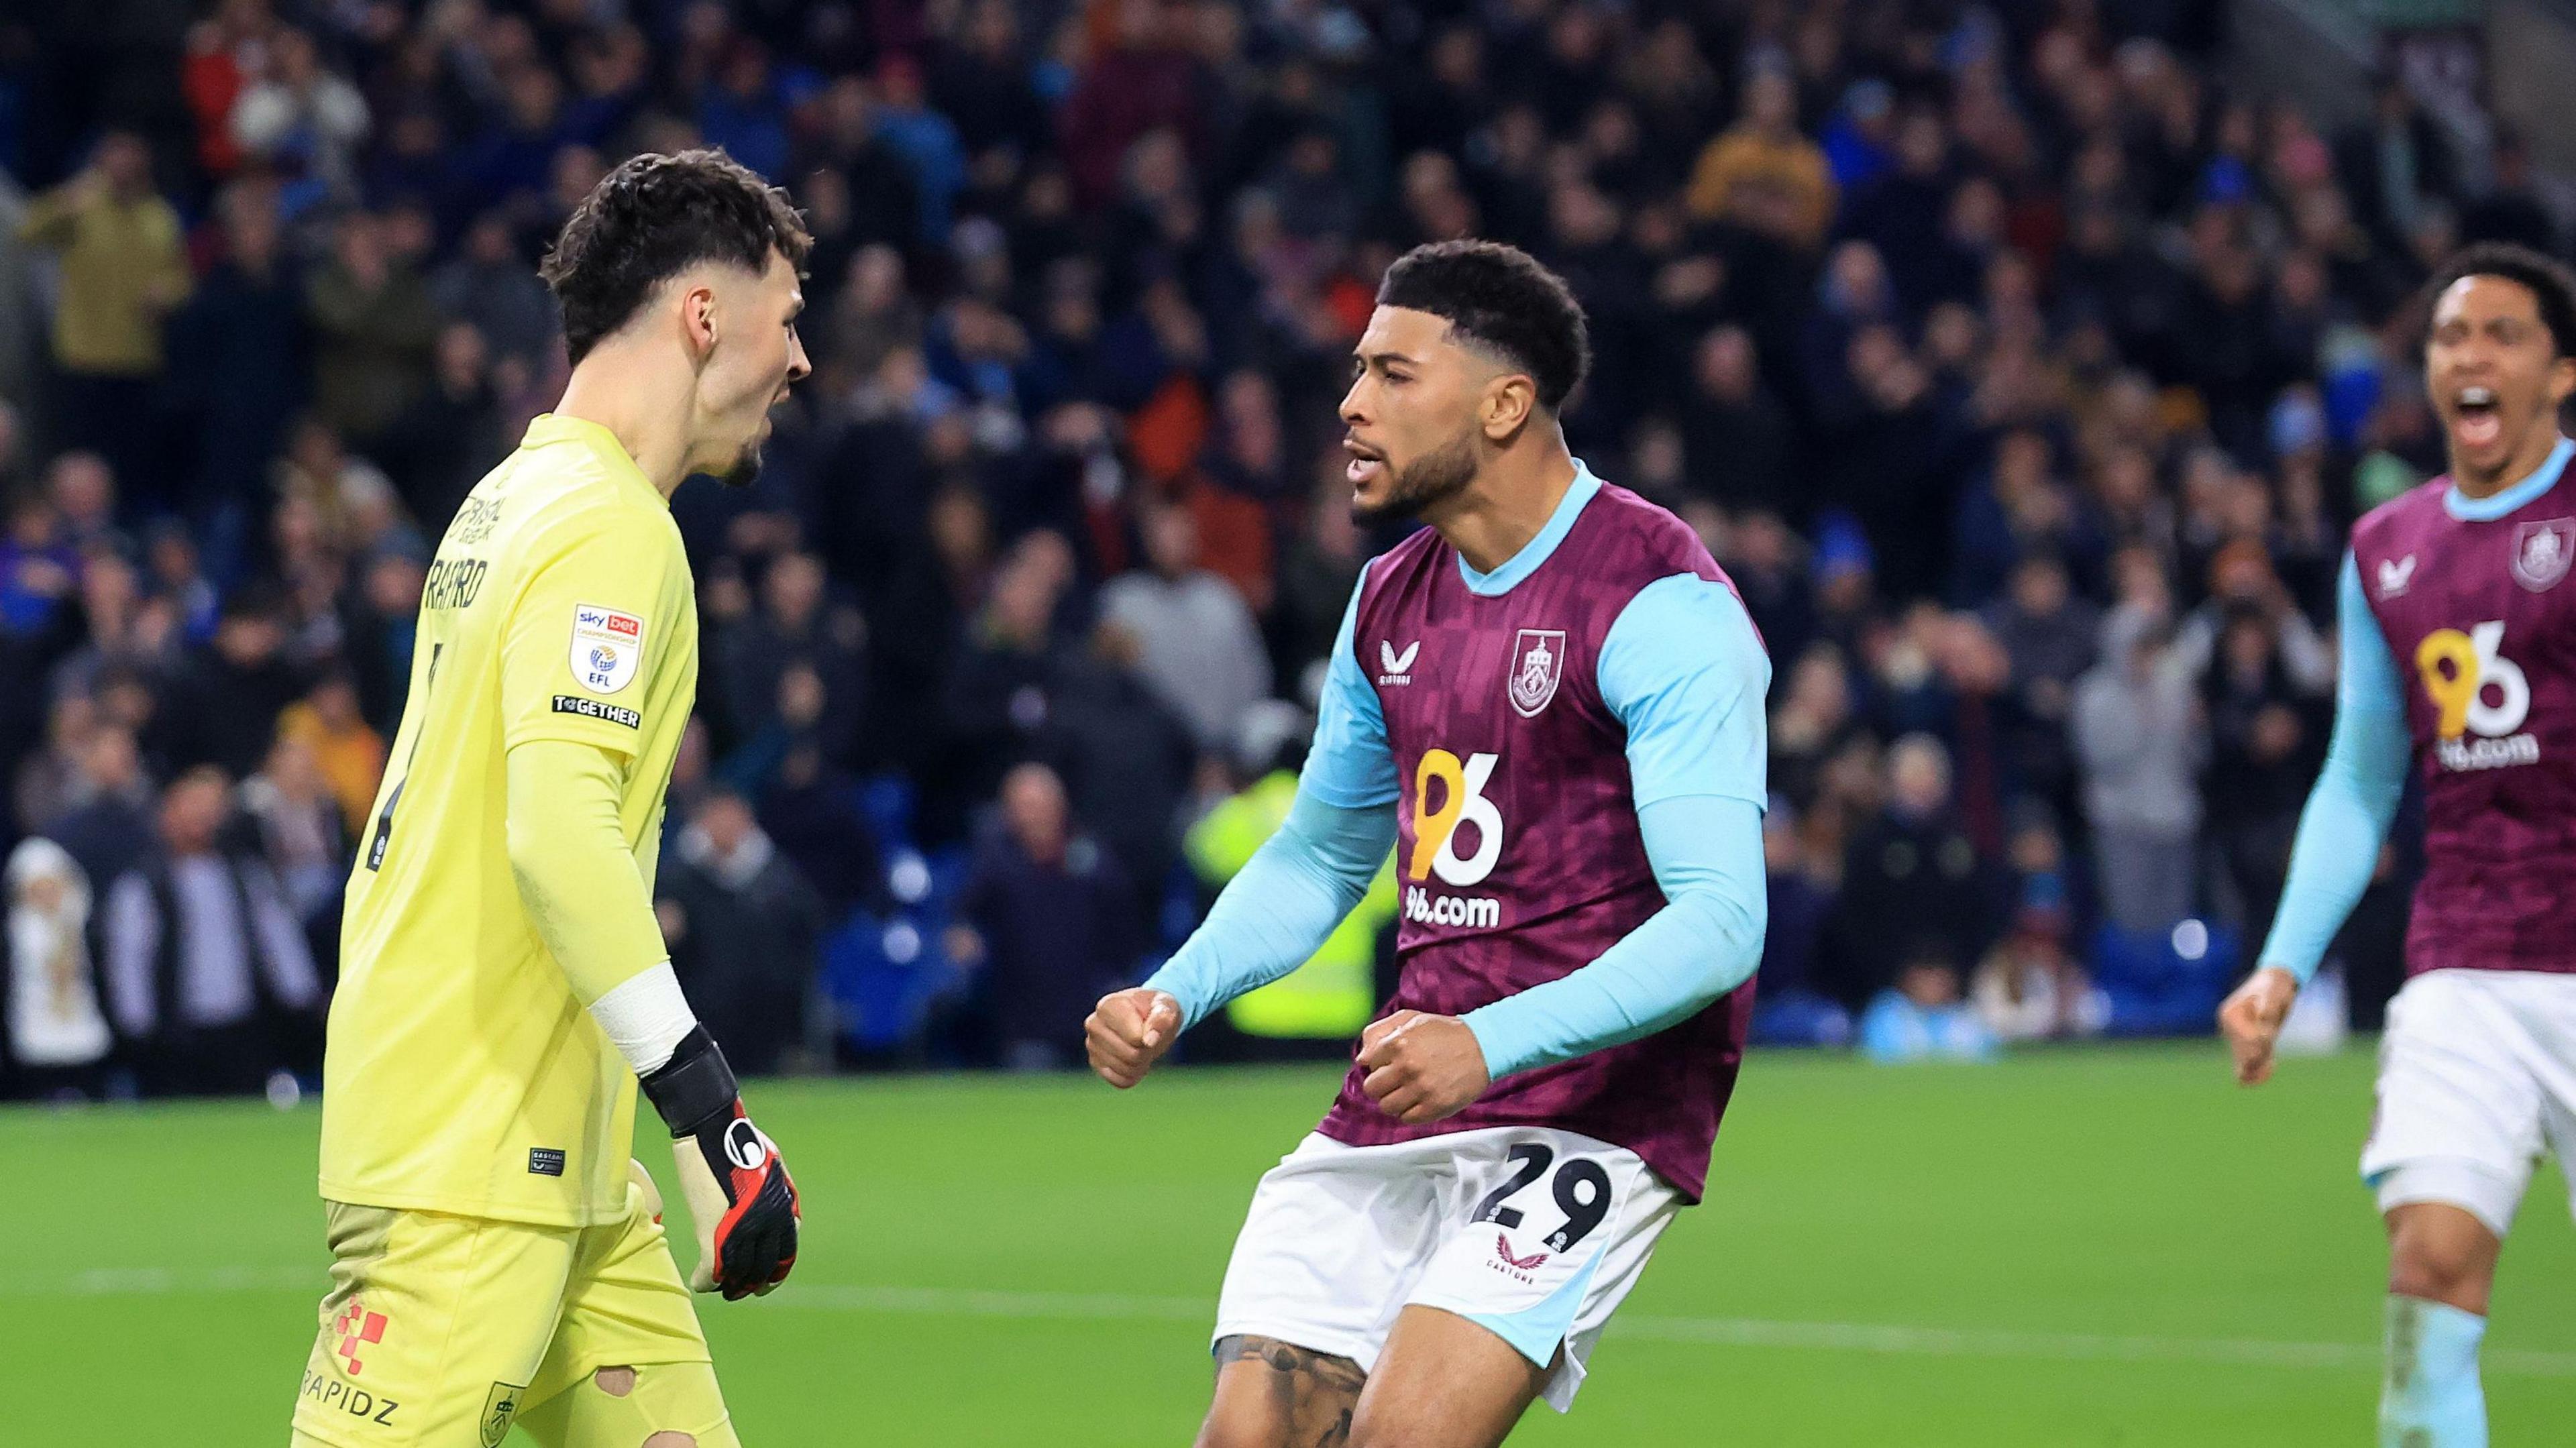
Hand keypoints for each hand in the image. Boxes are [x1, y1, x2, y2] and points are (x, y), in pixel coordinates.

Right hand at [670, 1098, 799, 1298]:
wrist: (713, 1129)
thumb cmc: (741, 1140)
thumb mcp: (774, 1169)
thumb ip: (777, 1196)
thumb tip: (782, 1217)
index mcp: (783, 1210)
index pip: (785, 1254)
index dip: (775, 1271)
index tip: (766, 1280)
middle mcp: (766, 1225)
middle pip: (762, 1268)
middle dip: (753, 1284)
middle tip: (740, 1291)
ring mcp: (740, 1230)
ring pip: (736, 1273)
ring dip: (728, 1286)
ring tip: (719, 1288)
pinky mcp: (711, 1230)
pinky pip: (711, 1270)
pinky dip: (705, 1280)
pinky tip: (699, 1283)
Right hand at [1087, 988, 1180, 1087]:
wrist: (1145, 1015)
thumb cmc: (1155, 1008)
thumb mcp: (1166, 1006)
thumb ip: (1162, 1018)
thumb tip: (1149, 1041)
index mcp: (1108, 1005)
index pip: (1135, 1038)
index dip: (1150, 1037)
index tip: (1151, 1026)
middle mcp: (1094, 1024)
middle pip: (1130, 1055)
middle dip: (1146, 1051)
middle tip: (1149, 1039)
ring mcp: (1092, 1044)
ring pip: (1125, 1070)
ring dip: (1141, 1064)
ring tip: (1141, 1047)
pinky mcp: (1095, 1062)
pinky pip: (1120, 1081)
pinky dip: (1133, 1075)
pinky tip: (1134, 1060)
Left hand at [1356, 1011, 1490, 1124]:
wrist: (1483, 1047)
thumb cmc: (1445, 1033)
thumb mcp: (1410, 1019)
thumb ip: (1379, 1033)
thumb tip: (1361, 1059)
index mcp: (1398, 1042)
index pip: (1369, 1064)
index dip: (1380, 1064)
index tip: (1393, 1063)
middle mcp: (1407, 1066)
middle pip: (1372, 1089)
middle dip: (1382, 1085)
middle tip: (1397, 1080)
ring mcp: (1421, 1088)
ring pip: (1386, 1106)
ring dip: (1394, 1101)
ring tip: (1409, 1091)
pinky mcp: (1435, 1106)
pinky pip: (1406, 1119)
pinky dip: (1410, 1112)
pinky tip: (1420, 1100)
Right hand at [2218, 966, 2299, 1085]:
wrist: (2275, 983)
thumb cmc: (2275, 987)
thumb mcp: (2274, 995)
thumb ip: (2268, 1010)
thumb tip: (2264, 1023)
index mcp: (2230, 1014)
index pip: (2245, 1038)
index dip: (2260, 1042)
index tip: (2270, 1034)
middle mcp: (2228, 1026)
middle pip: (2243, 1051)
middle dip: (2258, 1058)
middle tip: (2271, 1062)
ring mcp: (2235, 1034)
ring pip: (2244, 1059)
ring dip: (2257, 1067)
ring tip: (2270, 1067)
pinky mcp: (2244, 1040)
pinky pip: (2246, 1060)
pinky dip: (2256, 1069)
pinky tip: (2267, 1071)